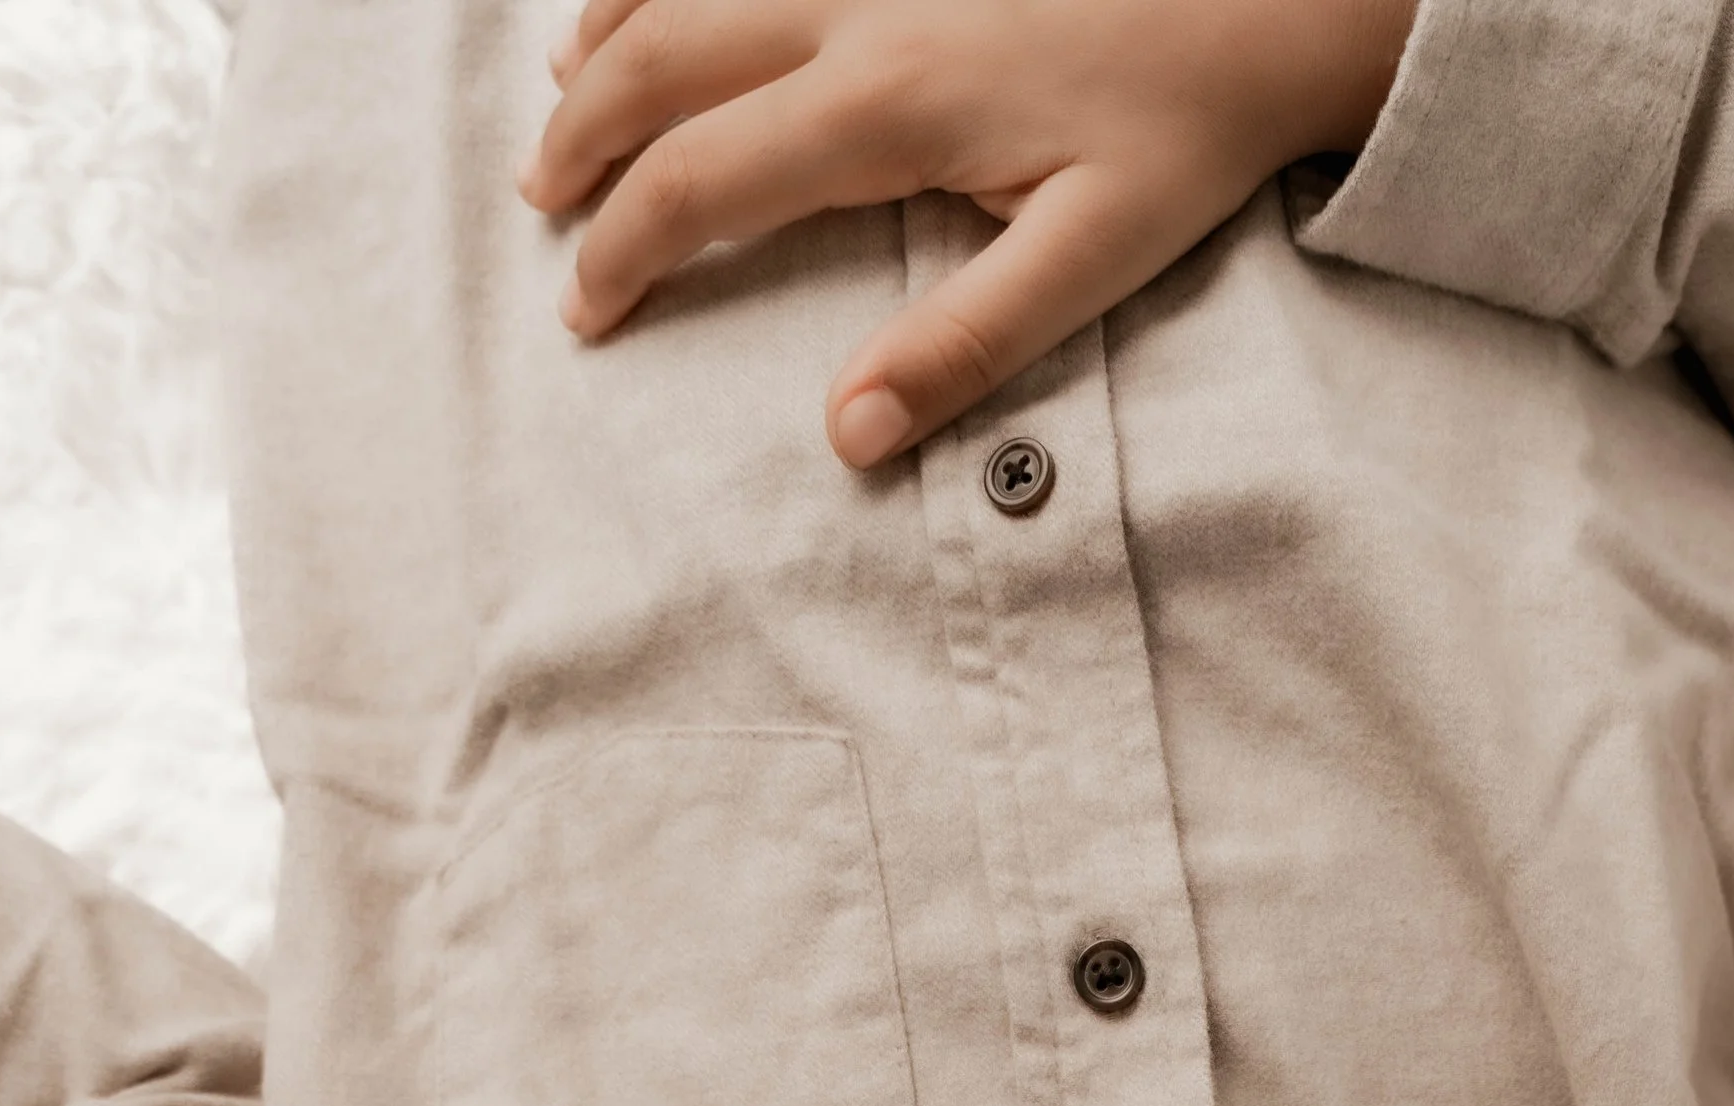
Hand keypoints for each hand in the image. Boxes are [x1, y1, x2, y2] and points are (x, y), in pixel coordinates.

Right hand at [523, 0, 1416, 463]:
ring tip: (565, 88)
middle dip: (586, 136)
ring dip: (612, 27)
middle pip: (665, 60)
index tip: (587, 310)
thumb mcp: (1095, 260)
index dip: (625, 251)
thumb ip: (964, 347)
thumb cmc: (1190, 126)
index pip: (703, 184)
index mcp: (889, 106)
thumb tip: (848, 436)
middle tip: (544, 201)